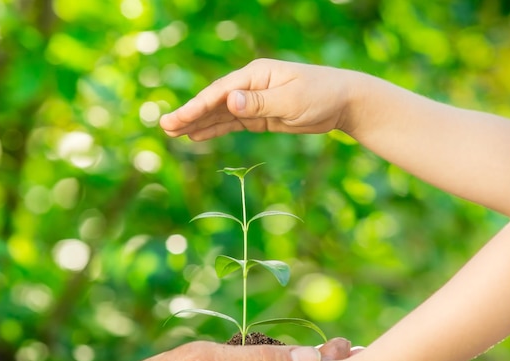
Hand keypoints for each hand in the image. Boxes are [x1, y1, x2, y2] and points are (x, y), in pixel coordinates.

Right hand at [160, 58, 351, 140]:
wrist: (344, 102)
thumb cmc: (321, 95)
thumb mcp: (291, 99)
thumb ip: (259, 102)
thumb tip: (229, 101)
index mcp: (255, 75)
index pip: (220, 93)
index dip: (196, 107)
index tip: (177, 120)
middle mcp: (251, 86)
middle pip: (214, 102)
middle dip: (190, 114)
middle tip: (165, 127)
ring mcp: (255, 101)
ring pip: (221, 114)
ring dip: (199, 123)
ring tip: (175, 133)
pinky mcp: (261, 116)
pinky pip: (234, 123)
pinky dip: (216, 129)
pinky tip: (199, 135)